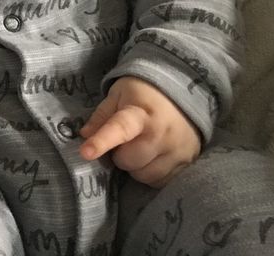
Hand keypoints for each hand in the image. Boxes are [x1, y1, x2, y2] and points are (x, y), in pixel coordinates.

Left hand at [79, 76, 200, 186]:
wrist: (182, 92)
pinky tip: (153, 157)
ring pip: (145, 175)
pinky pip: (161, 181)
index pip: (119, 129)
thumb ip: (101, 116)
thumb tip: (85, 136)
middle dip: (120, 155)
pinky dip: (151, 173)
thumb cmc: (143, 94)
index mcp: (141, 113)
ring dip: (136, 167)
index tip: (85, 152)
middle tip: (124, 142)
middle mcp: (162, 134)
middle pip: (129, 161)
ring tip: (140, 148)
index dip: (101, 142)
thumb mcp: (117, 95)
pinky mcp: (189, 162)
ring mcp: (178, 150)